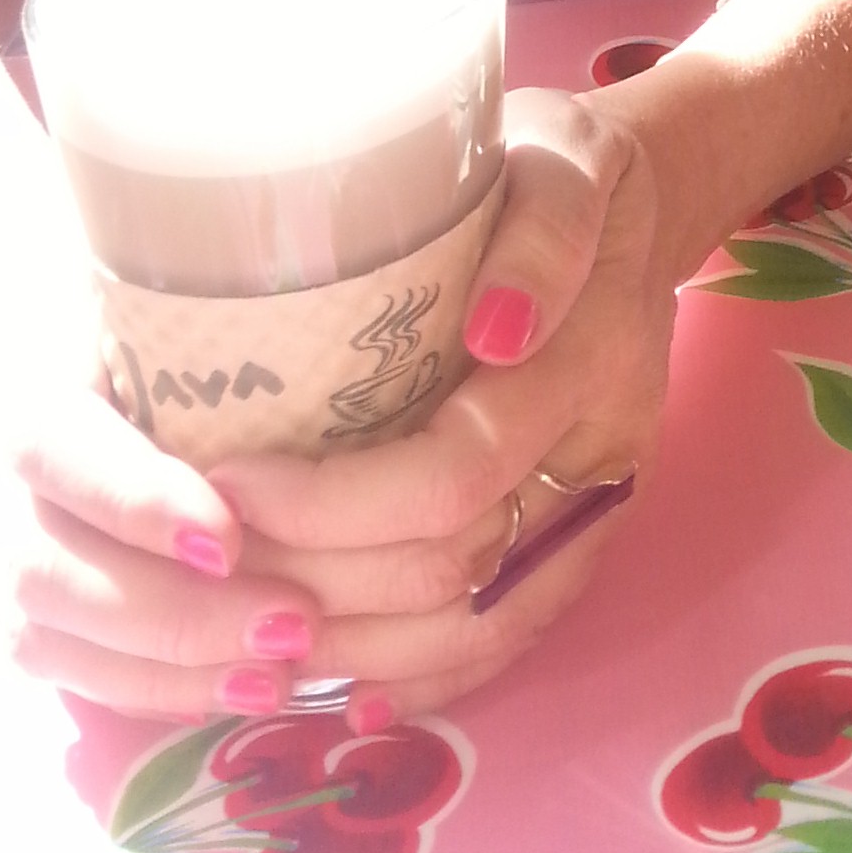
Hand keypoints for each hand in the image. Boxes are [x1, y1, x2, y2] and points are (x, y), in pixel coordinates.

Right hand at [0, 293, 337, 724]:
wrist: (63, 389)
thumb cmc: (146, 344)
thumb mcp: (174, 325)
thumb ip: (234, 351)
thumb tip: (365, 351)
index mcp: (25, 402)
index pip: (63, 452)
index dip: (138, 504)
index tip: (231, 538)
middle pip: (54, 571)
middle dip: (177, 611)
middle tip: (296, 621)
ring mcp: (4, 565)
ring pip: (57, 640)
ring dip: (178, 667)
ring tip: (285, 670)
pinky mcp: (33, 624)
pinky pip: (81, 679)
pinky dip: (167, 693)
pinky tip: (251, 690)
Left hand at [209, 87, 676, 720]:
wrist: (645, 199)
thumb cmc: (565, 168)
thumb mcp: (559, 159)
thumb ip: (540, 235)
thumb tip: (495, 329)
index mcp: (592, 360)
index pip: (453, 475)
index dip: (331, 503)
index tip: (224, 482)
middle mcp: (598, 453)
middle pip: (454, 571)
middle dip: (318, 588)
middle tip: (206, 573)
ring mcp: (593, 506)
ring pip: (480, 627)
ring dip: (361, 654)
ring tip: (253, 647)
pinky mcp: (578, 533)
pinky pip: (511, 634)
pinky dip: (432, 675)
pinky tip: (353, 692)